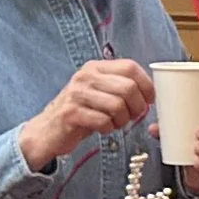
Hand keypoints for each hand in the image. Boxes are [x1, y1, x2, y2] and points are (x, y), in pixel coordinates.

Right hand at [20, 60, 153, 170]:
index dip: (146, 85)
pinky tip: (103, 129)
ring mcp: (76, 94)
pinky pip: (103, 121)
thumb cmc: (81, 112)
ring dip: (123, 120)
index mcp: (95, 67)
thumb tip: (150, 92)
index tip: (149, 100)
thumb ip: (120, 86)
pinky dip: (109, 129)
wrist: (48, 131)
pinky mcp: (71, 113)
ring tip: (115, 123)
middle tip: (132, 117)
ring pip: (118, 105)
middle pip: (128, 87)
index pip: (130, 67)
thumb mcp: (99, 92)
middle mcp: (85, 77)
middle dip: (137, 106)